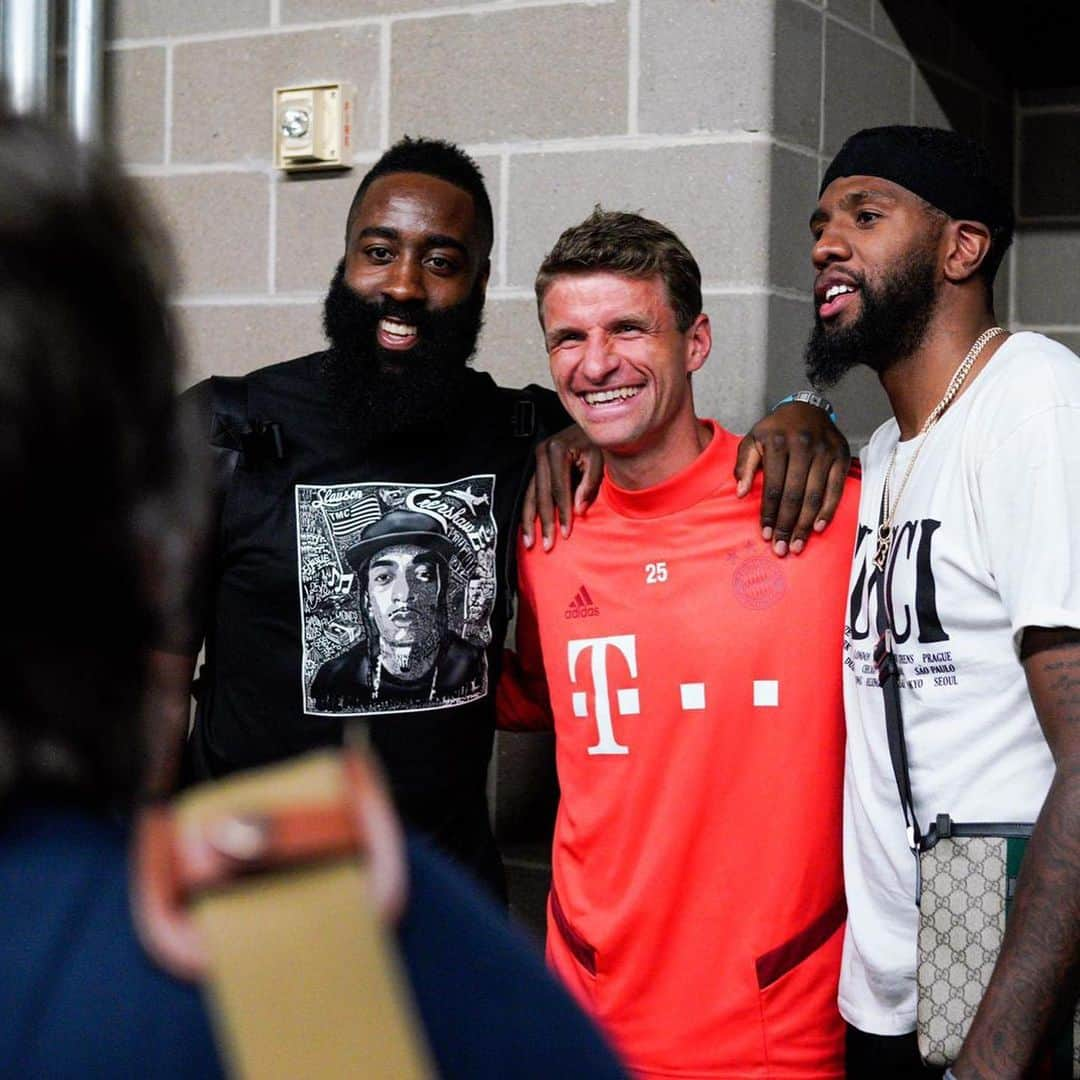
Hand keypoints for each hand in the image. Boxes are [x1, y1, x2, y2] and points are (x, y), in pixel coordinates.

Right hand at [521, 425, 603, 550]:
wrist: (590, 427)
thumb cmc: (597, 443)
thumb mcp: (599, 460)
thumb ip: (589, 484)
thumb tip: (578, 510)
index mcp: (557, 450)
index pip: (559, 489)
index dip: (563, 513)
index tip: (566, 534)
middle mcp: (542, 453)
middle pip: (541, 495)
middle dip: (543, 523)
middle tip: (546, 545)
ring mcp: (536, 459)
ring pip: (530, 495)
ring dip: (529, 521)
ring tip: (529, 543)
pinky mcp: (535, 465)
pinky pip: (529, 492)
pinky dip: (528, 511)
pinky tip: (527, 527)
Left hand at [734, 402, 850, 556]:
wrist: (807, 407)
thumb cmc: (776, 429)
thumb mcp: (752, 439)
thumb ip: (743, 465)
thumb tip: (741, 493)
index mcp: (778, 443)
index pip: (773, 487)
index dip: (769, 514)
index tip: (765, 535)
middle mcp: (803, 447)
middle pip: (794, 495)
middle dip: (787, 525)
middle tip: (781, 549)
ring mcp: (824, 452)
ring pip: (815, 495)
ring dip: (806, 524)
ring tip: (797, 545)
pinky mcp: (841, 456)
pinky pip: (835, 489)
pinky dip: (828, 510)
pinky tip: (818, 527)